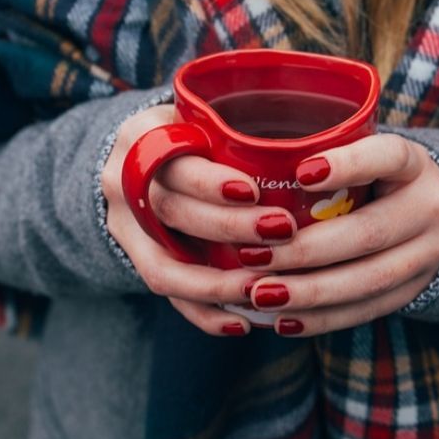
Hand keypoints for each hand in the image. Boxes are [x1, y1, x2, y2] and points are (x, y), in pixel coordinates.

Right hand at [100, 104, 298, 335]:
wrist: (137, 160)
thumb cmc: (190, 133)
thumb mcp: (200, 116)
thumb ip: (235, 128)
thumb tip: (316, 147)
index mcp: (141, 137)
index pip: (171, 160)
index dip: (209, 182)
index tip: (253, 190)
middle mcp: (122, 182)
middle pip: (171, 212)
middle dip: (228, 228)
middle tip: (282, 231)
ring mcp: (123, 227)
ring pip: (163, 266)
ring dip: (216, 284)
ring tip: (264, 289)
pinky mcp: (134, 260)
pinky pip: (166, 295)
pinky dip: (204, 313)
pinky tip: (242, 323)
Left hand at [242, 134, 438, 336]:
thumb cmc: (378, 176)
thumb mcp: (367, 153)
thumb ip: (326, 154)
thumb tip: (251, 163)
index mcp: (414, 164)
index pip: (388, 157)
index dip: (348, 165)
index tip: (300, 173)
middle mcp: (429, 208)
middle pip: (369, 233)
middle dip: (306, 250)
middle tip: (252, 256)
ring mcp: (428, 255)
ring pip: (369, 280)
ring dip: (309, 292)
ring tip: (260, 294)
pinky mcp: (415, 290)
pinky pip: (367, 309)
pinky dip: (322, 318)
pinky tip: (283, 320)